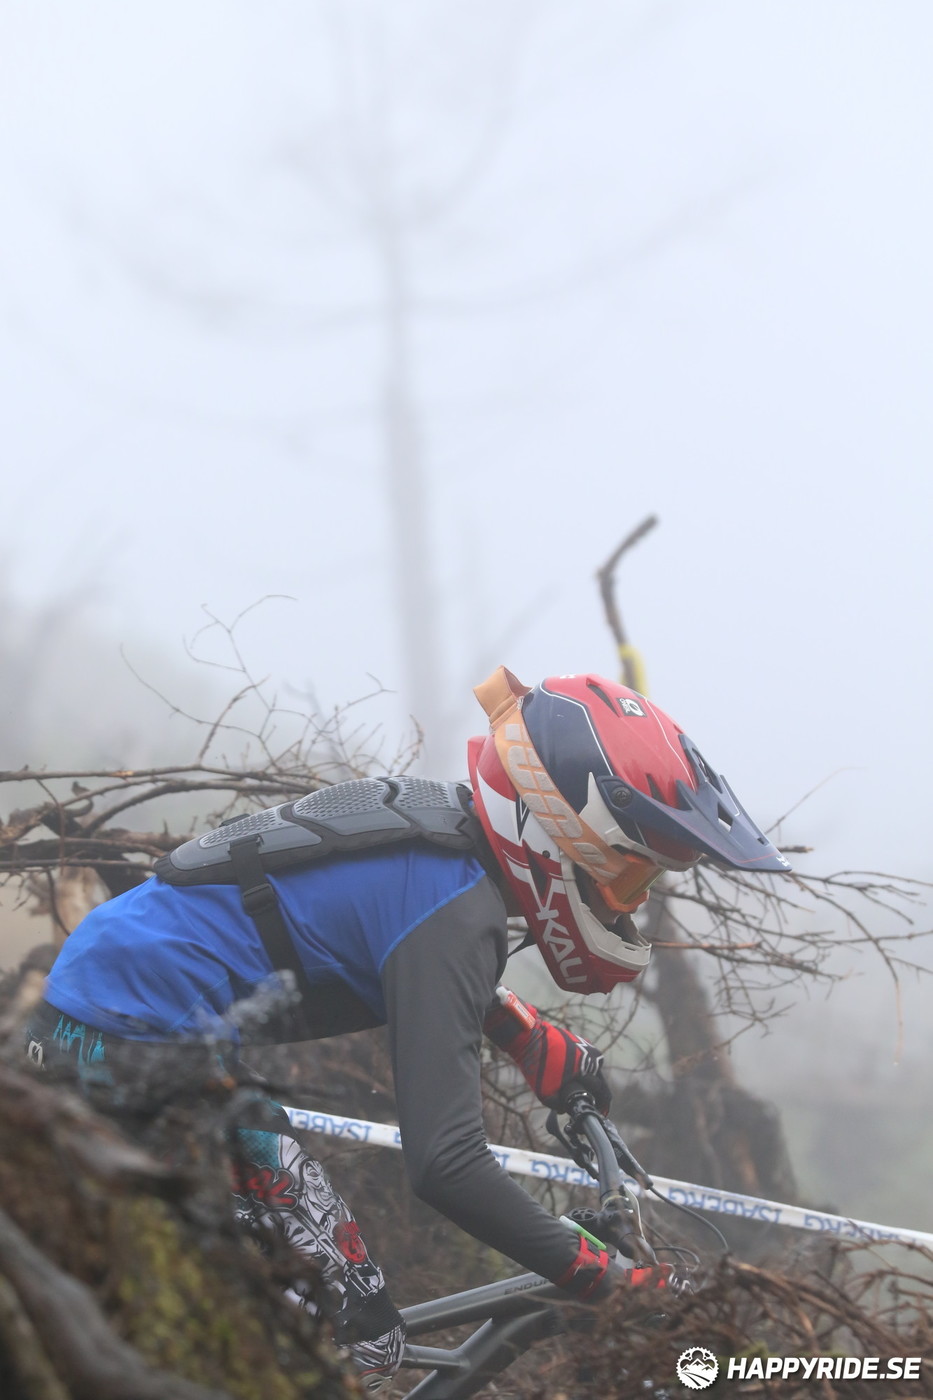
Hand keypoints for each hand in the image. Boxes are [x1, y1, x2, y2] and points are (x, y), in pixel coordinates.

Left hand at [483, 986, 610, 1113]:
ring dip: (587, 1080)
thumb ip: (558, 1105)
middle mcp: (593, 1055)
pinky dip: (580, 1068)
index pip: (603, 1093)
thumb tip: (564, 1109)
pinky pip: (585, 1059)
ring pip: (592, 1069)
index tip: (601, 1114)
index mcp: (590, 1067)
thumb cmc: (539, 1065)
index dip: (602, 1107)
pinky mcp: (579, 1040)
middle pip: (599, 1081)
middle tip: (587, 1104)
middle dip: (594, 1094)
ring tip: (578, 1090)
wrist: (529, 1038)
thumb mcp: (546, 1093)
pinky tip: (571, 1075)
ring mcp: (587, 1045)